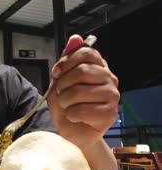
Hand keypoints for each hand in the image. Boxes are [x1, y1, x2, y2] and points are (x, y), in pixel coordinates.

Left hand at [47, 35, 119, 149]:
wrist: (70, 131)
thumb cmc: (66, 105)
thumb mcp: (60, 80)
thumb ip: (67, 60)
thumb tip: (76, 38)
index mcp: (98, 67)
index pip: (87, 52)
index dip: (67, 62)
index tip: (57, 73)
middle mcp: (109, 79)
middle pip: (82, 71)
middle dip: (63, 84)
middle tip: (61, 94)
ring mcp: (112, 96)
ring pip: (80, 91)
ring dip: (65, 101)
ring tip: (66, 107)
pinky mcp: (110, 114)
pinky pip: (82, 110)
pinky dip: (71, 114)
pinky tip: (74, 117)